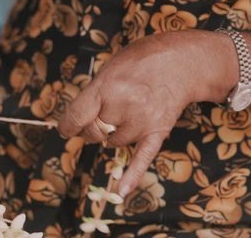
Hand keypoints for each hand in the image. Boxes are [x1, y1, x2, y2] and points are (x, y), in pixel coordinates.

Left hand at [58, 30, 237, 196]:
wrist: (182, 61)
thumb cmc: (141, 60)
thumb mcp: (111, 66)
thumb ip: (94, 92)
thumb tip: (76, 118)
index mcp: (107, 86)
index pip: (76, 116)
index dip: (68, 125)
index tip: (67, 128)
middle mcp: (123, 105)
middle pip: (94, 131)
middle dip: (92, 127)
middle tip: (101, 115)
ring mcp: (142, 120)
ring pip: (114, 143)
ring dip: (114, 134)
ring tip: (127, 112)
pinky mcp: (158, 132)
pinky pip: (142, 158)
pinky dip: (132, 175)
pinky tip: (123, 191)